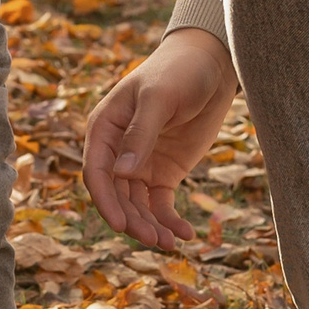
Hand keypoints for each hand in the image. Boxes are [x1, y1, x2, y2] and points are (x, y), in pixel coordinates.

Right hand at [84, 27, 243, 246]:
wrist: (210, 65)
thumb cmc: (178, 72)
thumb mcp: (159, 98)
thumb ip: (140, 134)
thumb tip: (121, 173)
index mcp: (105, 128)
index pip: (97, 172)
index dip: (106, 201)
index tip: (121, 225)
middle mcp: (118, 150)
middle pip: (117, 195)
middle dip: (133, 220)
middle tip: (156, 240)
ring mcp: (141, 163)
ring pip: (137, 205)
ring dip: (151, 225)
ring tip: (171, 242)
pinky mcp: (164, 172)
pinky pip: (160, 203)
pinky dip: (169, 220)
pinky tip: (185, 233)